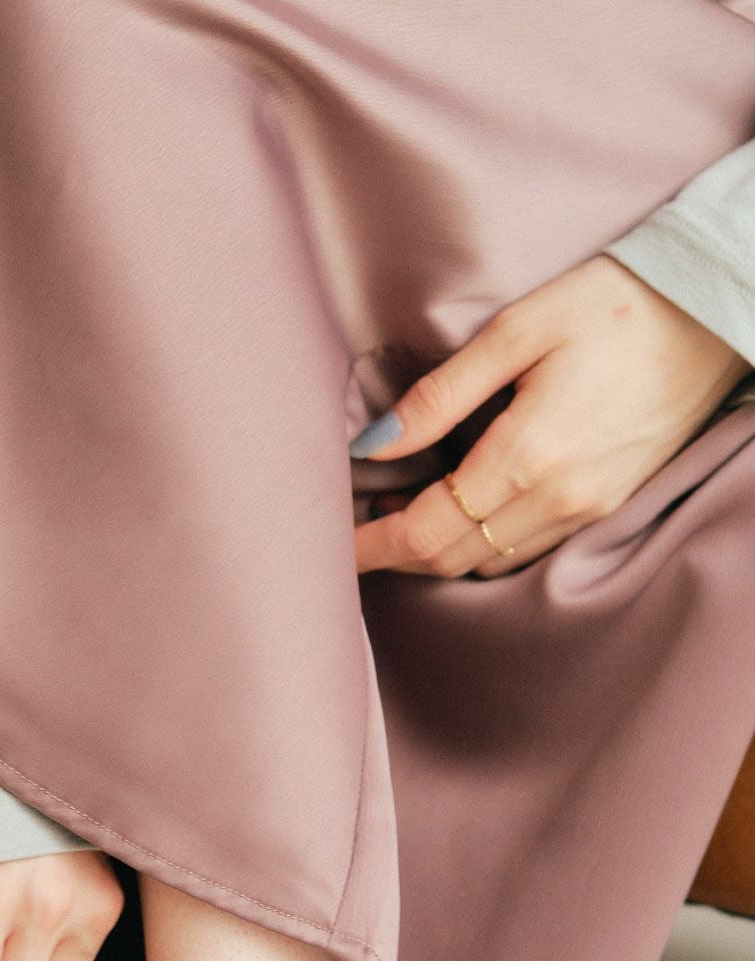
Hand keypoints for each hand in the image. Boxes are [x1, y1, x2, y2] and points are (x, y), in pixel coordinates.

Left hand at [351, 254, 751, 578]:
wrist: (717, 312)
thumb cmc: (616, 305)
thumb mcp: (517, 331)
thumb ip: (440, 396)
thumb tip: (374, 443)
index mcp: (527, 456)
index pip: (425, 532)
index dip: (372, 546)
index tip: (335, 547)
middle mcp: (559, 499)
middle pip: (449, 560)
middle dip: (396, 554)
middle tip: (358, 528)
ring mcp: (588, 510)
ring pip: (487, 562)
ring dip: (437, 553)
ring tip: (402, 515)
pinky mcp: (607, 507)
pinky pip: (525, 550)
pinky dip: (481, 546)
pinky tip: (461, 513)